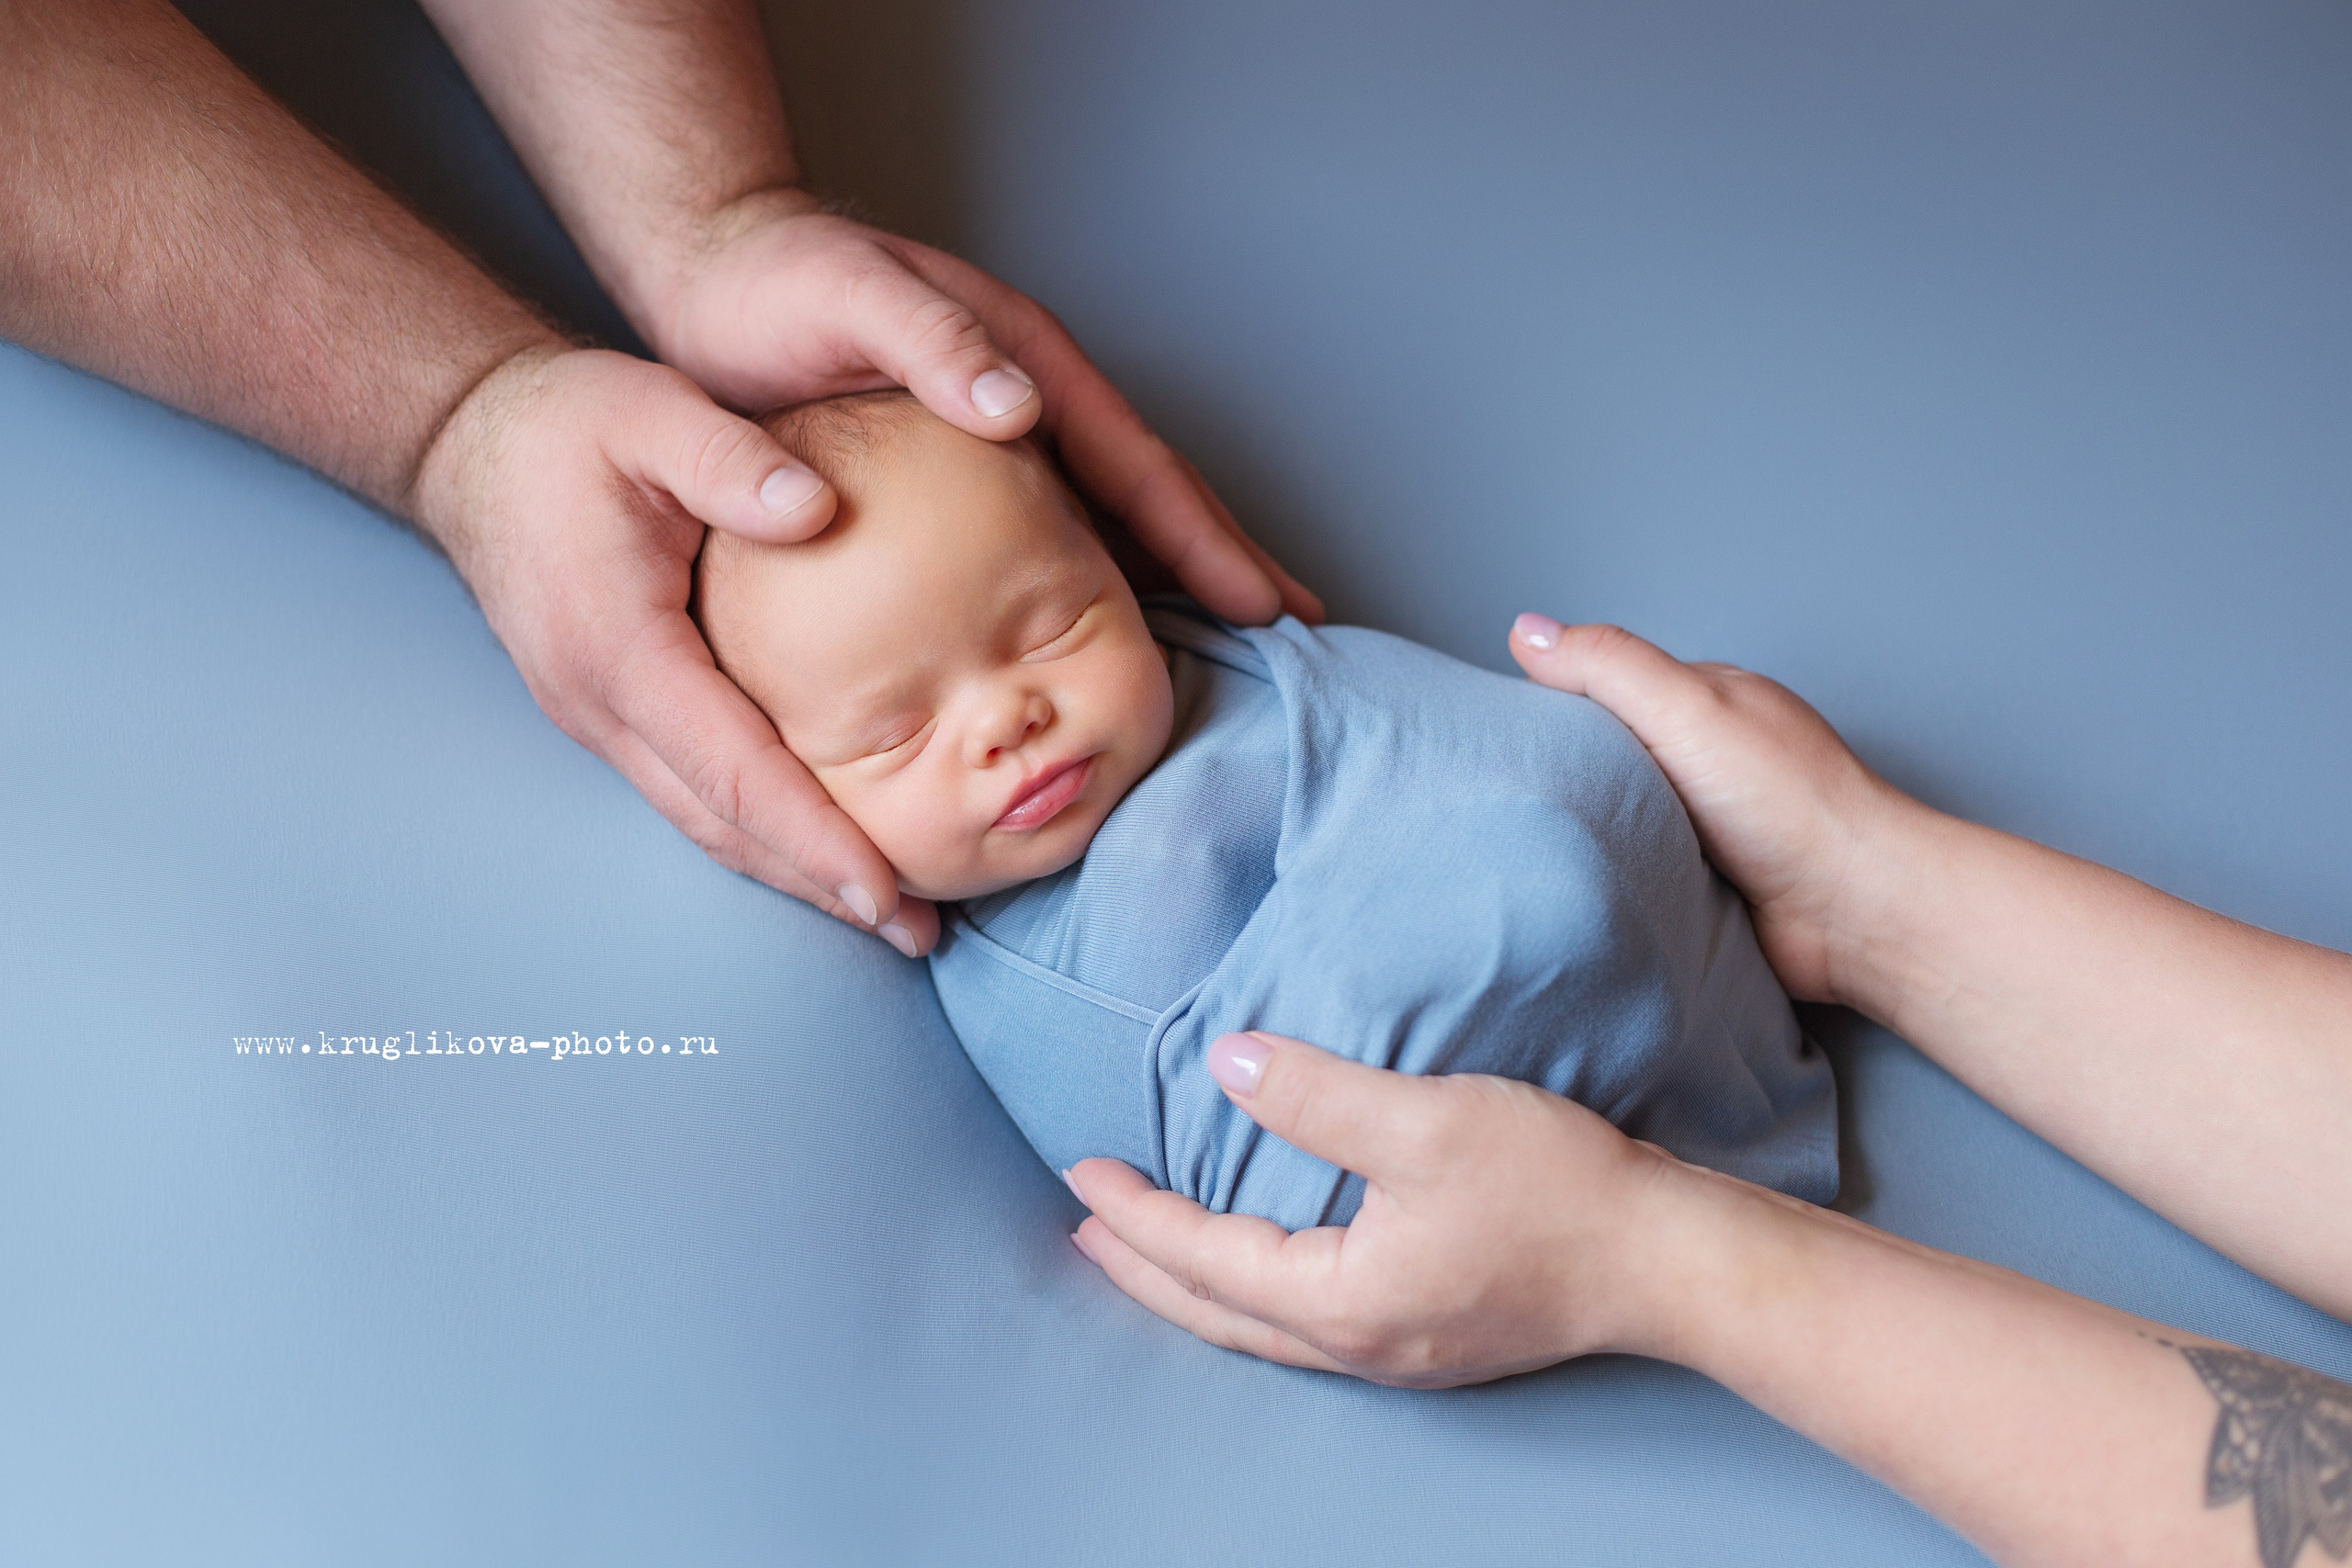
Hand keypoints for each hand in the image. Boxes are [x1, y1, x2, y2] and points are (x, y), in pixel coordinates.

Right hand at [411, 342, 936, 955]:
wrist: (469, 441)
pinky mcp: (611, 711)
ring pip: (704, 821)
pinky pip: (693, 791)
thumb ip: (729, 460)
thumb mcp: (649, 411)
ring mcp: (599, 717)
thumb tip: (818, 508)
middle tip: (916, 930)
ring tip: (886, 909)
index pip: (732, 770)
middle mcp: (602, 705)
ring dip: (792, 870)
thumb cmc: (564, 424)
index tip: (883, 892)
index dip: (811, 838)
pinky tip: (819, 840)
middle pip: (722, 825)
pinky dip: (759, 828)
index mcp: (621, 650)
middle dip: (818, 884)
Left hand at [643, 188, 1321, 626]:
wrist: (714, 274)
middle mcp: (1033, 407)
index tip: (1260, 602)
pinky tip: (1091, 643)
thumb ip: (932, 342)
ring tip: (1221, 651)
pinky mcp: (961, 479)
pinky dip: (1083, 591)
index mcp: (1030, 366)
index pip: (1138, 465)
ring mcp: (1004, 444)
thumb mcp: (850, 293)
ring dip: (1165, 584)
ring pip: (1106, 523)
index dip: (1202, 538)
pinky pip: (1044, 541)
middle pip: (1148, 498)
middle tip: (1290, 633)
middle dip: (1220, 565)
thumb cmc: (779, 280)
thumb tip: (1020, 406)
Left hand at [1066, 1031, 1736, 1386]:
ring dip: (1194, 1283)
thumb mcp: (1429, 1123)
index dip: (1135, 1213)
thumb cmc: (1558, 1189)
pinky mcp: (1430, 1337)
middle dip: (1142, 1268)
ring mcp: (1397, 1351)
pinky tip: (1259, 1260)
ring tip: (1148, 1248)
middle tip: (1083, 1228)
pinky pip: (1305, 1321)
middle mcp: (1357, 1344)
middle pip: (1214, 1312)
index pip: (1202, 1257)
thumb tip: (1227, 1064)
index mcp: (1341, 1301)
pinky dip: (1252, 1290)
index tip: (1081, 1170)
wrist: (1667, 1258)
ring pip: (1259, 1326)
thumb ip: (1318, 1096)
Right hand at [1506, 616, 1925, 1005]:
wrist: (1856, 914)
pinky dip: (1620, 885)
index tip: (1502, 732)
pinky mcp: (1707, 890)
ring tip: (1549, 851)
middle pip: (1607, 761)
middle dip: (1569, 780)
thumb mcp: (1687, 709)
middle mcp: (1707, 762)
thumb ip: (1608, 667)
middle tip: (1517, 801)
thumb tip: (1528, 632)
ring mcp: (1709, 828)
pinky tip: (1598, 890)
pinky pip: (1641, 878)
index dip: (1552, 707)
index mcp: (1704, 704)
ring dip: (1595, 839)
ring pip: (1620, 824)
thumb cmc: (1792, 805)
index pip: (1606, 690)